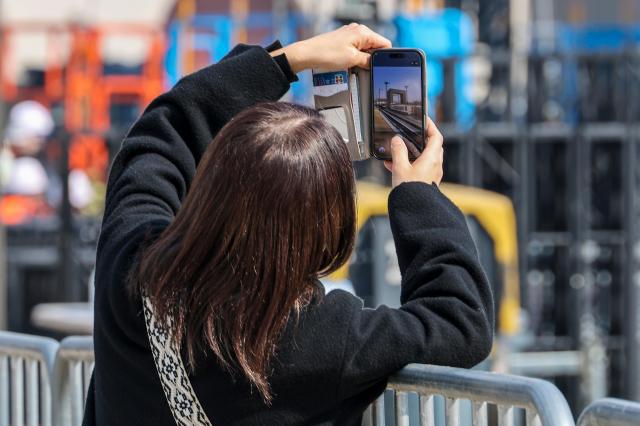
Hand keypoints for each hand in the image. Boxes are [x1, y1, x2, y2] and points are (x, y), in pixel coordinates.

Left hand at [271, 23, 391, 72]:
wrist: (308, 54)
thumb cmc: (327, 54)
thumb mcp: (352, 59)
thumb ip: (367, 60)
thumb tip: (374, 62)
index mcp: (363, 32)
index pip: (384, 43)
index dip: (384, 57)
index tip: (380, 67)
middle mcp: (358, 30)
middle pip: (374, 46)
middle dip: (372, 58)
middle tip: (364, 69)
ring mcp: (350, 34)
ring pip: (364, 48)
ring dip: (362, 59)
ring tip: (353, 66)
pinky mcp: (343, 40)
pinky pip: (355, 49)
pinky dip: (354, 57)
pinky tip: (347, 64)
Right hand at [384, 118, 443, 187]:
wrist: (415, 210)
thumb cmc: (410, 190)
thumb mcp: (400, 167)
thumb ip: (398, 151)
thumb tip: (397, 140)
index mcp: (432, 158)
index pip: (436, 136)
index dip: (431, 126)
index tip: (423, 120)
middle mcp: (435, 165)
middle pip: (431, 146)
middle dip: (421, 139)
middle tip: (411, 134)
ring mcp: (432, 174)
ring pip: (424, 157)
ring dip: (412, 152)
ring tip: (397, 151)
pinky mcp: (426, 182)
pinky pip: (419, 168)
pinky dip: (409, 164)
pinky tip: (393, 165)